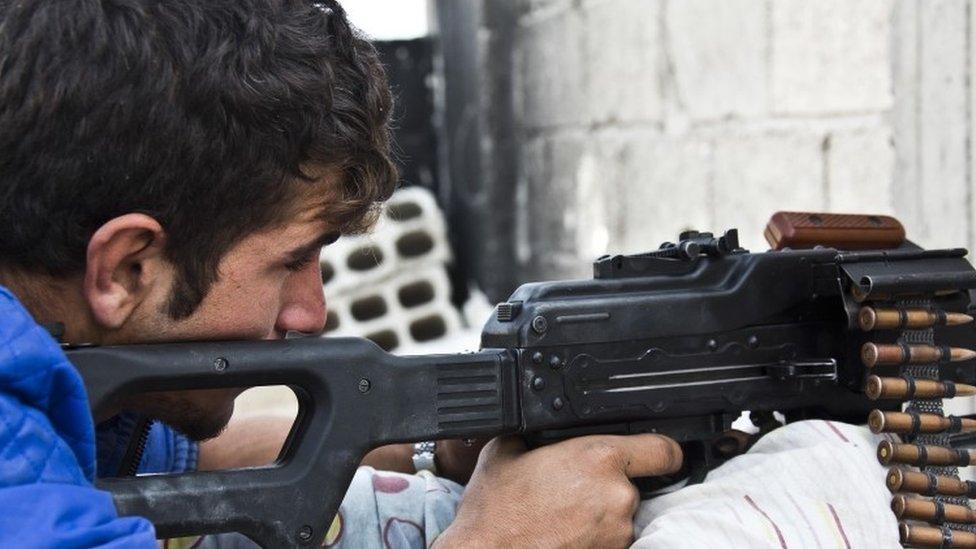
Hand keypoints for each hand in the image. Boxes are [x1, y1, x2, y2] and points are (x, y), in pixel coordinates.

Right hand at [433, 434, 681, 548]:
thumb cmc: (494, 510)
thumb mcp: (507, 449)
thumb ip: (539, 434)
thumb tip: (543, 428)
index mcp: (599, 457)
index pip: (664, 449)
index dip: (663, 448)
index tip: (658, 452)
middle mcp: (617, 496)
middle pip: (633, 483)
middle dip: (608, 484)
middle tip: (571, 488)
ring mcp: (617, 532)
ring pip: (620, 513)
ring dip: (599, 512)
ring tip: (561, 513)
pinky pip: (610, 538)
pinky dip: (593, 534)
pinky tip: (563, 531)